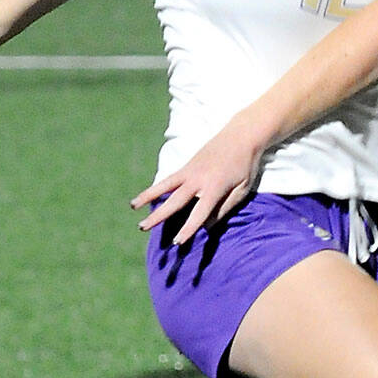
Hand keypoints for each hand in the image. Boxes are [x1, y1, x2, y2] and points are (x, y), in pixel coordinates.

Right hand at [130, 118, 263, 243]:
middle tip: (142, 227)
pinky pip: (169, 179)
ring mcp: (190, 170)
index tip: (177, 242)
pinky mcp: (188, 165)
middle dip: (158, 216)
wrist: (242, 135)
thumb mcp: (242, 189)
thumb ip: (225, 207)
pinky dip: (156, 187)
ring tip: (132, 206)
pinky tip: (145, 195)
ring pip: (165, 186)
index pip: (199, 214)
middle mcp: (198, 179)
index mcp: (215, 187)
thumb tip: (207, 225)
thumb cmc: (246, 165)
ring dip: (147, 196)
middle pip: (175, 201)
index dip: (188, 229)